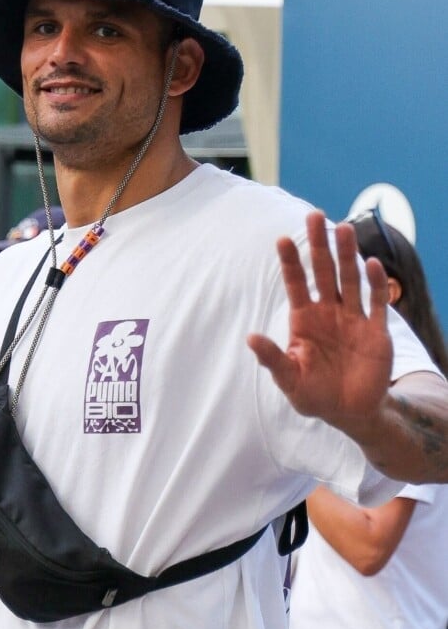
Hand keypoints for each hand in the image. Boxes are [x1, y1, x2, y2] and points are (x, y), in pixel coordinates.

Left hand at [247, 211, 392, 437]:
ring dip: (347, 255)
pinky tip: (371, 264)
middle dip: (319, 245)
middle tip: (315, 216)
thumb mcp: (289, 379)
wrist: (349, 412)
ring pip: (350, 279)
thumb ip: (272, 358)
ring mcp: (353, 319)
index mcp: (304, 319)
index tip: (282, 239)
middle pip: (323, 272)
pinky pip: (377, 303)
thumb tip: (250, 337)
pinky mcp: (376, 331)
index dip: (290, 262)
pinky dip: (376, 284)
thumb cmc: (313, 394)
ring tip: (344, 228)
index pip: (295, 284)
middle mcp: (328, 312)